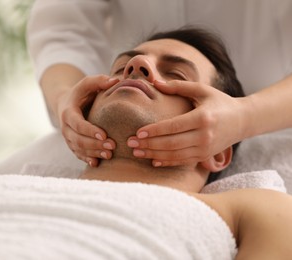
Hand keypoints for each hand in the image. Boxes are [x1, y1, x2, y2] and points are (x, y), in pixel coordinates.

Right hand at [59, 75, 118, 166]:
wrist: (65, 104)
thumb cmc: (80, 93)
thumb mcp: (87, 84)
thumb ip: (99, 81)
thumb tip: (116, 81)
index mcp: (68, 113)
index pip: (78, 124)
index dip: (90, 131)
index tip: (104, 134)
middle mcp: (66, 128)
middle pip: (79, 140)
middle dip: (95, 144)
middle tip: (112, 146)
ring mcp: (68, 138)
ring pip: (79, 149)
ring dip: (94, 153)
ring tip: (110, 155)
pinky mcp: (72, 145)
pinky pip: (78, 154)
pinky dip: (86, 159)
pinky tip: (97, 163)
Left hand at [127, 80, 245, 166]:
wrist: (243, 121)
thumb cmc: (219, 102)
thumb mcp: (202, 90)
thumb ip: (178, 86)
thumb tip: (155, 82)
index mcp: (202, 118)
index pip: (173, 126)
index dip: (154, 131)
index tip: (137, 132)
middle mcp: (204, 136)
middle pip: (171, 143)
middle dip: (148, 145)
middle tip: (130, 143)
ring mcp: (204, 149)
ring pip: (174, 155)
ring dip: (153, 155)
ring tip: (136, 152)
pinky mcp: (204, 156)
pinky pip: (182, 162)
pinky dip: (166, 162)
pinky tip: (152, 161)